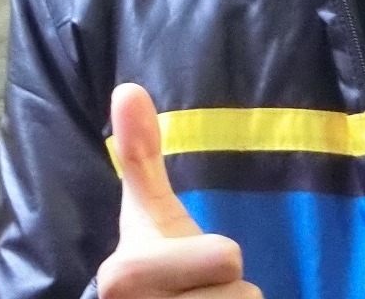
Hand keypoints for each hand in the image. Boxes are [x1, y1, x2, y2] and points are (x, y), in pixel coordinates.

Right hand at [97, 84, 261, 297]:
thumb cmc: (154, 275)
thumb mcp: (147, 217)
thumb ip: (140, 157)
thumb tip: (127, 87)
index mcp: (123, 279)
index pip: (226, 258)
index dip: (216, 262)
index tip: (185, 272)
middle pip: (242, 295)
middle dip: (228, 296)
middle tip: (197, 297)